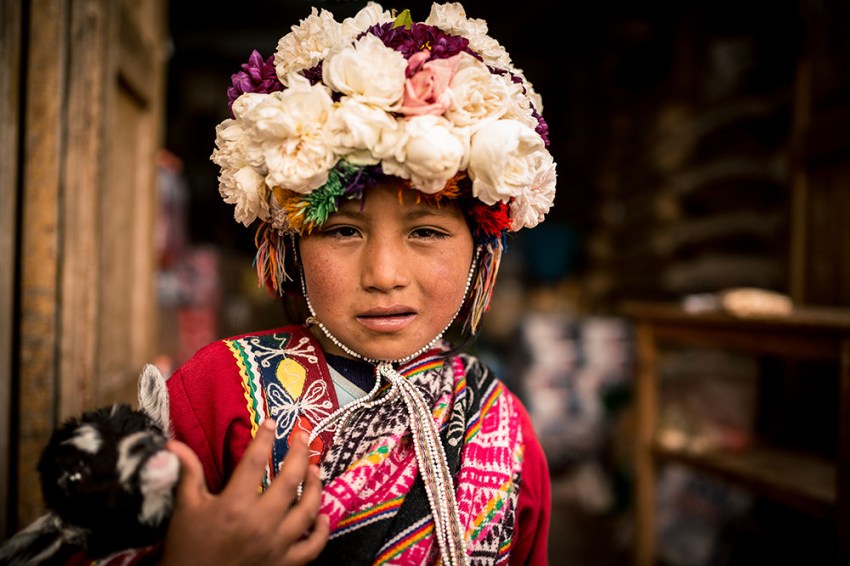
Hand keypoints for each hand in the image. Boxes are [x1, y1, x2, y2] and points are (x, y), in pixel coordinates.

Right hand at [161, 420, 328, 564]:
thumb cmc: (187, 547)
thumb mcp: (185, 508)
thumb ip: (188, 473)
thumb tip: (174, 443)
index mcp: (234, 505)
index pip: (256, 462)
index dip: (265, 438)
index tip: (272, 422)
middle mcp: (260, 523)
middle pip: (291, 481)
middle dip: (300, 454)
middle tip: (304, 436)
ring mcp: (276, 545)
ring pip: (307, 510)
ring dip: (315, 487)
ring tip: (315, 469)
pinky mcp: (284, 564)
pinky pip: (312, 547)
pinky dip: (321, 531)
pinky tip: (322, 516)